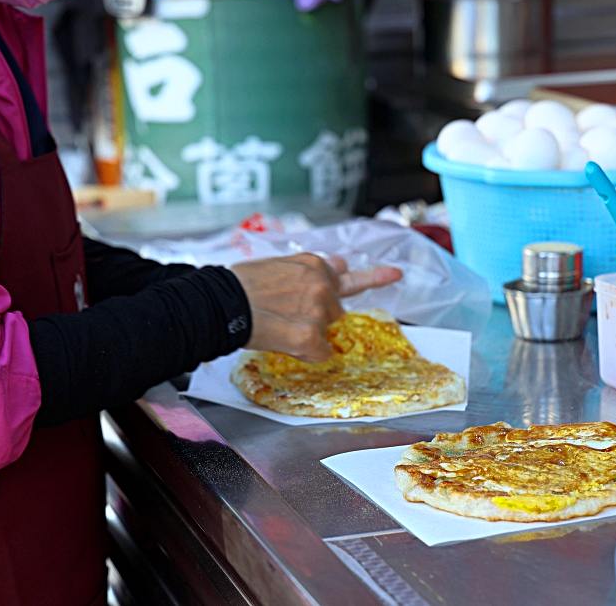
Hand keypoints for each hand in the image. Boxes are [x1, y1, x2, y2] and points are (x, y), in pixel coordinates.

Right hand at [231, 253, 401, 360]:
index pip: (347, 275)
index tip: (394, 274)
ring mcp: (317, 312)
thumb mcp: (279, 264)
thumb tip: (341, 262)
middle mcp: (321, 286)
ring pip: (325, 332)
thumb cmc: (241, 284)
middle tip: (287, 315)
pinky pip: (319, 353)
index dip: (373, 277)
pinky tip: (282, 340)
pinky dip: (304, 352)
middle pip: (334, 311)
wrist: (220, 303)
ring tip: (277, 324)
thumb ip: (312, 267)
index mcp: (314, 266)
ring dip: (308, 333)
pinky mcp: (309, 338)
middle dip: (317, 315)